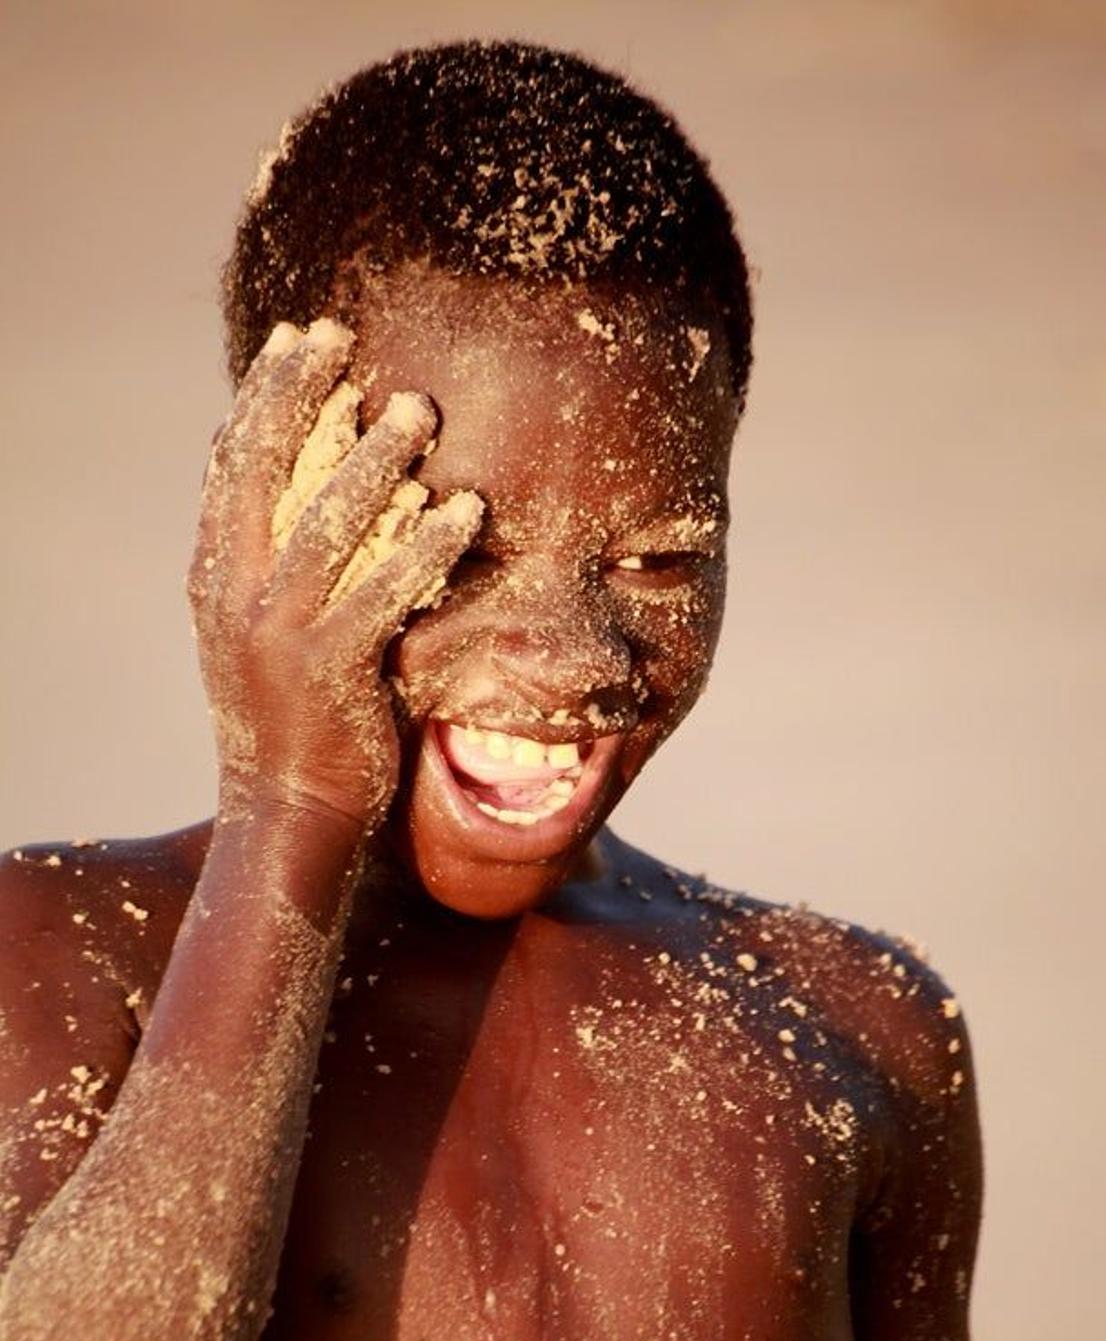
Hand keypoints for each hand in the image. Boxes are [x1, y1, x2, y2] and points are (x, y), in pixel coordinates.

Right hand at [190, 317, 481, 833]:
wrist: (291, 811)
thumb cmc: (290, 720)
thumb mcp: (262, 633)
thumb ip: (278, 567)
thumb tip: (312, 492)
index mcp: (216, 578)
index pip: (232, 466)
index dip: (265, 397)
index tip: (300, 340)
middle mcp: (236, 596)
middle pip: (267, 474)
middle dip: (306, 399)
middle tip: (348, 340)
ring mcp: (280, 633)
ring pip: (327, 524)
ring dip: (375, 461)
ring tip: (417, 411)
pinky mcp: (332, 669)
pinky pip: (383, 591)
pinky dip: (425, 546)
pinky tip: (466, 511)